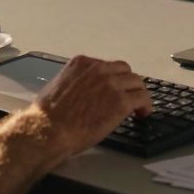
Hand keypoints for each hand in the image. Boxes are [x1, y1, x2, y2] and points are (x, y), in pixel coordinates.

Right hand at [33, 55, 151, 156]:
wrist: (49, 130)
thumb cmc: (47, 115)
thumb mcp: (58, 85)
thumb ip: (74, 81)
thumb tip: (82, 90)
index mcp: (82, 63)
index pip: (107, 65)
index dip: (113, 78)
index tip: (115, 88)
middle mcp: (99, 69)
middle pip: (125, 71)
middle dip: (127, 84)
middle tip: (128, 96)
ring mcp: (112, 84)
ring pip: (137, 83)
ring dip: (138, 93)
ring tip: (138, 107)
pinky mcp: (121, 102)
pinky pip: (143, 98)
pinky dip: (146, 105)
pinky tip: (143, 113)